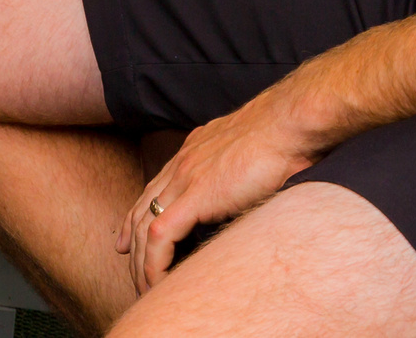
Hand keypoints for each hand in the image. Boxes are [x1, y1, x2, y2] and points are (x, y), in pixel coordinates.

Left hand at [118, 82, 332, 294]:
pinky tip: (157, 283)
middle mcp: (181, 164)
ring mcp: (184, 178)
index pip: (153, 190)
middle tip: (133, 273)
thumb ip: (235, 172)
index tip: (129, 243)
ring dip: (143, 263)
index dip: (137, 218)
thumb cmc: (281, 138)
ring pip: (145, 227)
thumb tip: (243, 192)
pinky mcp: (195, 196)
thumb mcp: (248, 153)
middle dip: (133, 245)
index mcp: (192, 153)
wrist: (286, 124)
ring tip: (147, 291)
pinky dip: (154, 263)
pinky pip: (160, 235)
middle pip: (141, 209)